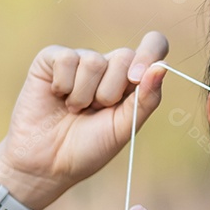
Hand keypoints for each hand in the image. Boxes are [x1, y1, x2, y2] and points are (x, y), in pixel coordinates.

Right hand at [0, 32, 168, 209]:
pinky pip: (66, 59)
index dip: (149, 53)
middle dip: (111, 91)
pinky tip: (57, 96)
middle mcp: (108, 65)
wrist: (48, 164)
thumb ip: (146, 99)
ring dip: (84, 94)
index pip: (154, 45)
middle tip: (96, 110)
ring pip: (95, 60)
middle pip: (125, 55)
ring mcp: (80, 60)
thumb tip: (162, 68)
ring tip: (74, 109)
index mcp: (131, 80)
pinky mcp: (51, 59)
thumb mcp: (125, 127)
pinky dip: (63, 85)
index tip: (135, 79)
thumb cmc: (89, 148)